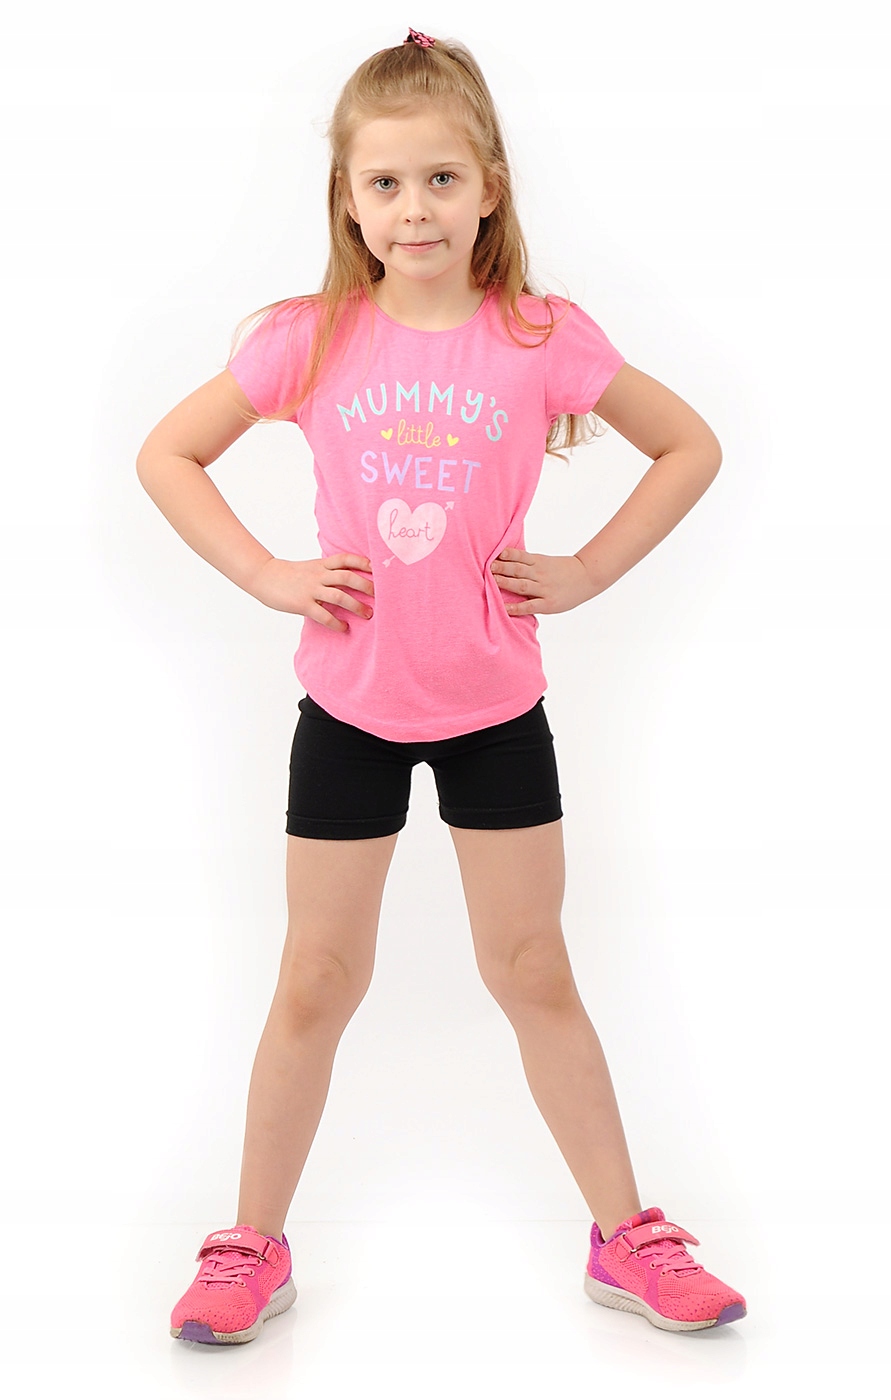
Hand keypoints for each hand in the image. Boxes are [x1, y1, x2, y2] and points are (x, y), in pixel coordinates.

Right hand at [249, 553, 374, 632]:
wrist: (264, 576)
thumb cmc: (289, 574)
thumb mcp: (310, 567)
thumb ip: (327, 571)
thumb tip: (348, 579)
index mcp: (321, 565)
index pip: (346, 559)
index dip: (362, 562)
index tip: (377, 569)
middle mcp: (318, 575)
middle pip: (348, 577)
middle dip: (366, 586)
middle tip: (381, 596)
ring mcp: (311, 589)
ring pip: (339, 596)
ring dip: (356, 606)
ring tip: (368, 615)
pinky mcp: (302, 604)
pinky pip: (323, 615)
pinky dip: (336, 623)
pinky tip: (344, 628)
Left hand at [490, 549, 595, 615]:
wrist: (587, 577)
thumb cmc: (563, 570)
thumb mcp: (546, 561)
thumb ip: (529, 563)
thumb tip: (506, 560)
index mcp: (539, 562)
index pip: (520, 556)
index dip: (507, 555)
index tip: (494, 553)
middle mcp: (540, 574)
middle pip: (517, 570)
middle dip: (501, 568)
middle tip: (486, 567)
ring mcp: (544, 589)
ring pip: (521, 585)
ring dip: (505, 583)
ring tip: (491, 581)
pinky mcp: (548, 603)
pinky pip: (529, 606)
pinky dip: (516, 607)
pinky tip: (504, 607)